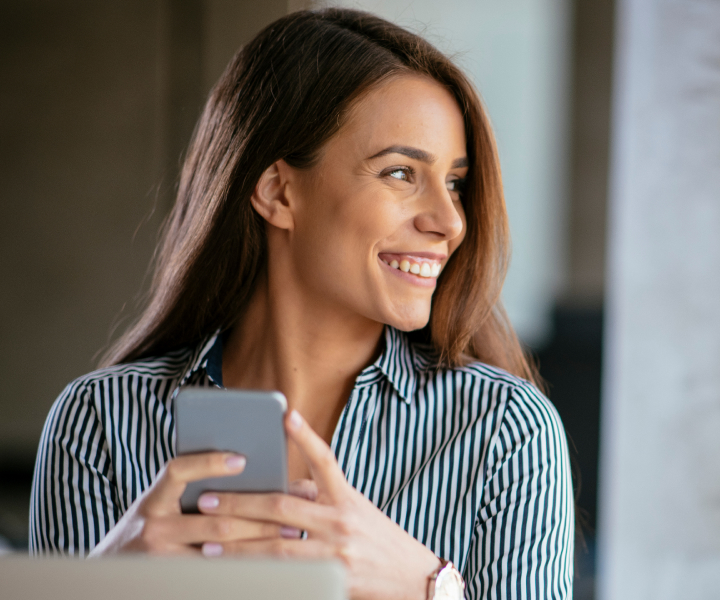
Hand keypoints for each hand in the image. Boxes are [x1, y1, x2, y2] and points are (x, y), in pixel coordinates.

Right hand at [88, 452, 306, 555]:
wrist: (110, 576)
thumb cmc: (151, 531)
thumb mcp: (163, 506)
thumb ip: (196, 488)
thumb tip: (251, 466)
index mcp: (154, 498)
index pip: (178, 471)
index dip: (209, 463)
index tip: (242, 459)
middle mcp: (152, 524)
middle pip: (214, 517)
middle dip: (258, 513)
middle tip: (291, 506)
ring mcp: (159, 556)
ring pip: (219, 547)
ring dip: (259, 539)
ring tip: (290, 532)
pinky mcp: (171, 580)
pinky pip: (215, 572)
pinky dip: (244, 564)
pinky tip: (270, 559)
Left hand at [197, 410, 441, 599]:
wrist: (413, 579)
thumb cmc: (379, 539)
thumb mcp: (356, 509)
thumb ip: (322, 497)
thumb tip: (282, 487)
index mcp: (347, 498)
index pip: (325, 460)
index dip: (305, 437)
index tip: (286, 415)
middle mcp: (341, 522)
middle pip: (283, 508)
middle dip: (240, 503)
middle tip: (206, 499)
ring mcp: (335, 554)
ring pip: (276, 548)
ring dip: (238, 545)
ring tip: (208, 541)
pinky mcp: (331, 581)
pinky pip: (285, 577)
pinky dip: (258, 574)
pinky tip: (234, 573)